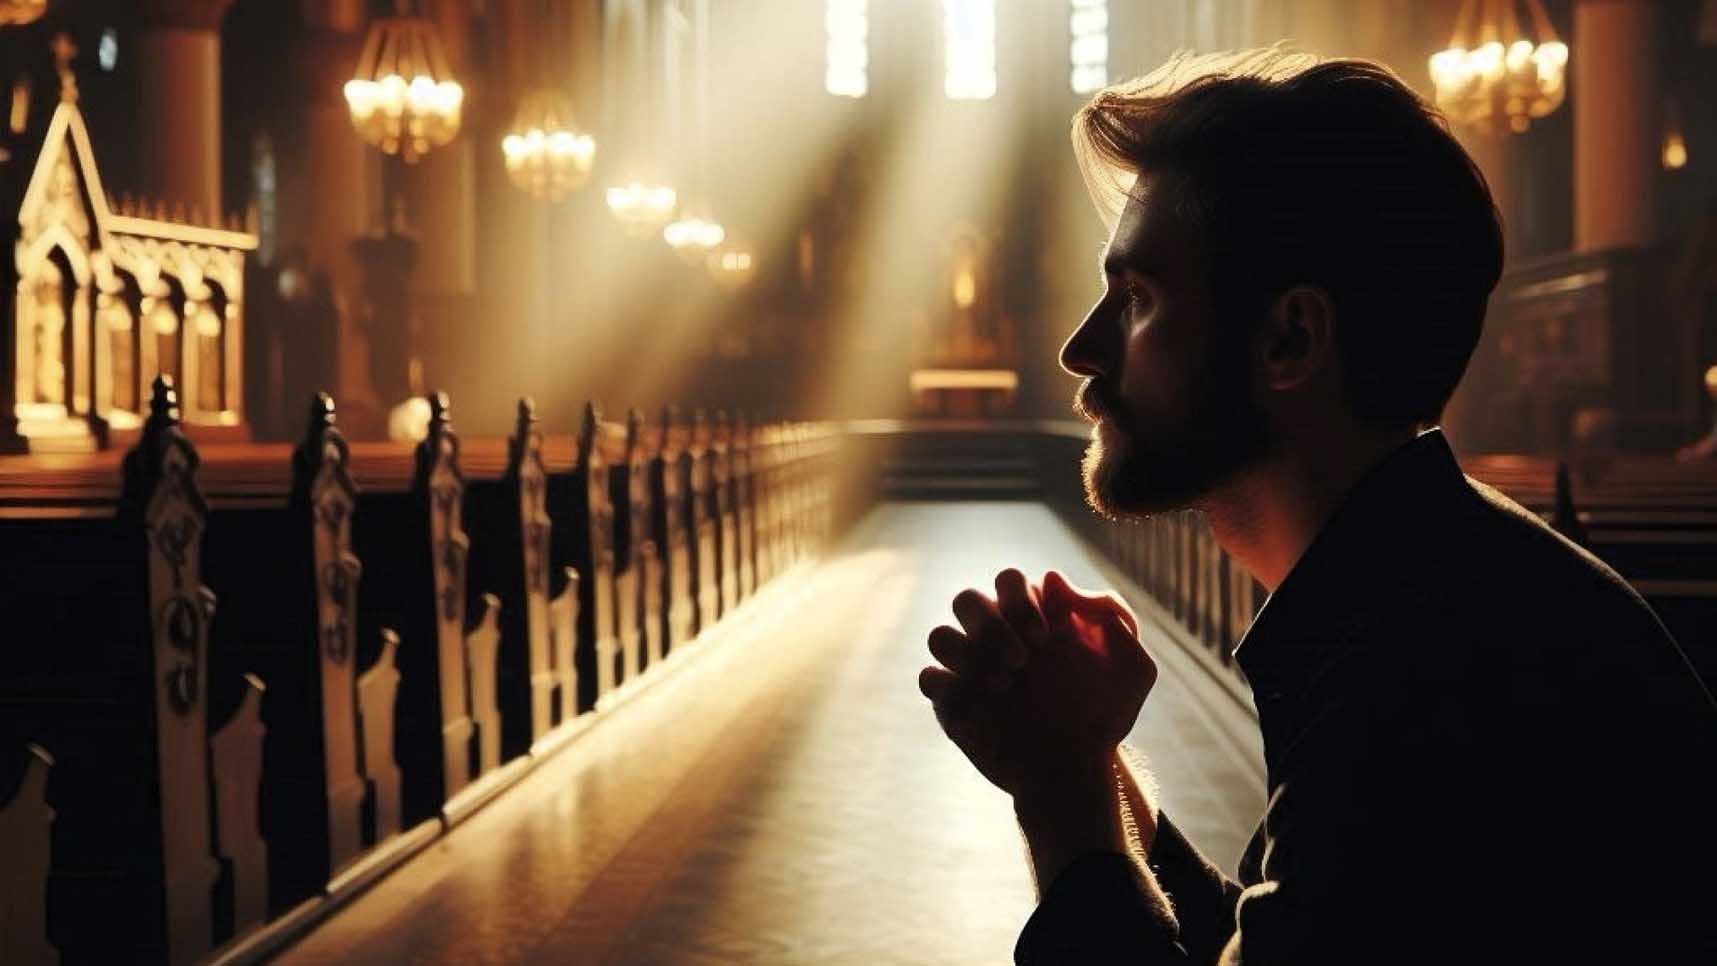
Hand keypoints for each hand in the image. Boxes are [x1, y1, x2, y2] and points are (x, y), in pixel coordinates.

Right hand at [919, 569, 1156, 800]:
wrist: (1078, 774)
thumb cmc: (1104, 718)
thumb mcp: (1132, 669)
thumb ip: (1109, 614)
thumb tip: (1053, 580)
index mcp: (1032, 620)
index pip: (1009, 580)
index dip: (1022, 602)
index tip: (1046, 638)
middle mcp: (996, 639)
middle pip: (966, 599)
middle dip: (990, 626)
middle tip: (1021, 663)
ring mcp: (970, 670)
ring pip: (939, 635)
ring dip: (966, 655)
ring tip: (1002, 688)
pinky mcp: (953, 704)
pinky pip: (929, 678)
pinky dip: (948, 688)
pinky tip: (981, 712)